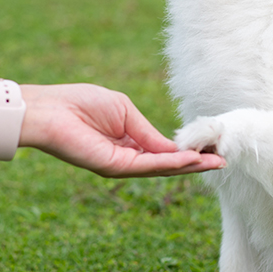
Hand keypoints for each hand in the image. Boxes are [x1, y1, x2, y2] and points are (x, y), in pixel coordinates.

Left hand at [19, 84, 225, 176]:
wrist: (49, 110)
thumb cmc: (80, 103)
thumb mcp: (125, 112)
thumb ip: (148, 132)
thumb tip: (175, 147)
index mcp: (128, 142)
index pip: (163, 150)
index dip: (187, 149)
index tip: (211, 147)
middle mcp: (127, 158)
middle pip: (167, 164)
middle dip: (196, 162)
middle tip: (223, 161)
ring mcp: (121, 165)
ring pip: (162, 168)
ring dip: (190, 166)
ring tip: (216, 162)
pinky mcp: (113, 167)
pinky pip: (149, 165)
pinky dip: (171, 163)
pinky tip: (190, 159)